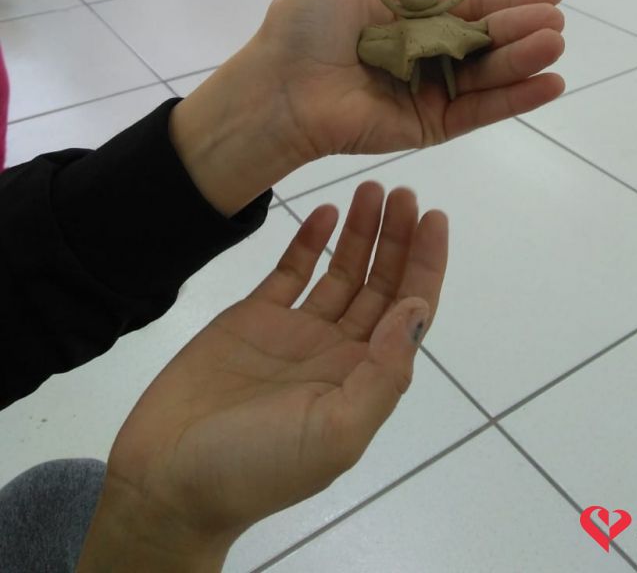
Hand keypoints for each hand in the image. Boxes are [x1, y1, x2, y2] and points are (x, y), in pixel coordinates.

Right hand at [77, 183, 447, 571]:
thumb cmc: (259, 466)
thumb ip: (383, 373)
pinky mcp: (253, 318)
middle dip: (396, 238)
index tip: (434, 217)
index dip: (425, 264)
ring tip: (371, 190)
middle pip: (380, 283)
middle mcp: (338, 350)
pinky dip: (309, 240)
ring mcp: (296, 331)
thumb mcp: (336, 433)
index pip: (409, 310)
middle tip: (402, 191)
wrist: (168, 480)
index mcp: (364, 377)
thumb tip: (418, 309)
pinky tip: (324, 212)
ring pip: (341, 270)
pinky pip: (291, 271)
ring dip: (360, 232)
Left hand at [169, 0, 564, 216]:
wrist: (278, 85)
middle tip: (558, 18)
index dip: (507, 0)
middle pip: (484, 40)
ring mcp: (428, 94)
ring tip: (556, 41)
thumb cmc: (301, 22)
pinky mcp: (428, 127)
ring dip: (525, 59)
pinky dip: (516, 98)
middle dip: (522, 28)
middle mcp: (422, 57)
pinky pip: (478, 111)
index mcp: (405, 20)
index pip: (467, 6)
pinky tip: (550, 82)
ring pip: (487, 74)